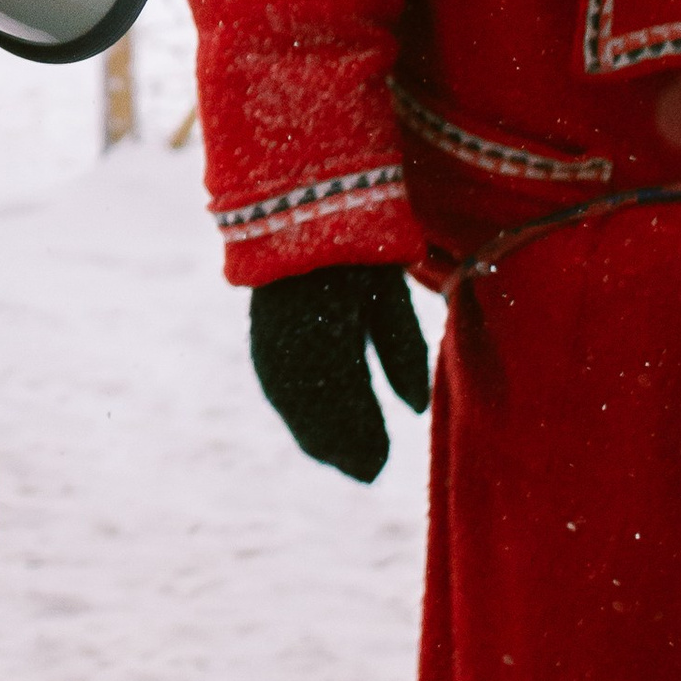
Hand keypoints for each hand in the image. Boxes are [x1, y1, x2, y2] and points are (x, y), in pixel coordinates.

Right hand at [249, 264, 429, 481]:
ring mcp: (271, 338)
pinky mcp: (265, 335)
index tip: (379, 465)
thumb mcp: (388, 293)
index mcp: (327, 327)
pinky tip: (312, 430)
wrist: (304, 207)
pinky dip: (297, 415)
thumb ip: (401, 349)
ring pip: (291, 403)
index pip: (342, 400)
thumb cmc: (358, 246)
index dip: (359, 436)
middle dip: (339, 445)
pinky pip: (279, 387)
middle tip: (367, 472)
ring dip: (316, 435)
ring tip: (342, 458)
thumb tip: (415, 410)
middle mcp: (292, 338)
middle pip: (312, 409)